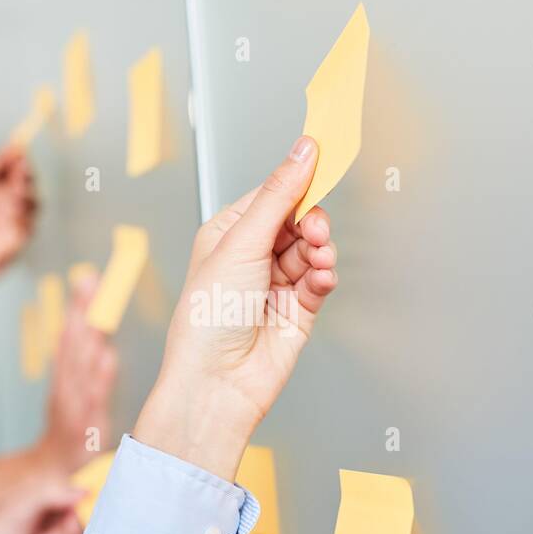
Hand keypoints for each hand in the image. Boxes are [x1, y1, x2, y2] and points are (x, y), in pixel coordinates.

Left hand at [0, 147, 36, 273]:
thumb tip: (14, 147)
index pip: (19, 168)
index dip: (22, 162)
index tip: (20, 159)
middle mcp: (5, 201)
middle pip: (30, 185)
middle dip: (26, 181)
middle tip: (15, 181)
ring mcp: (10, 221)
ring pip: (33, 205)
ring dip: (25, 200)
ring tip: (8, 201)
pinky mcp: (13, 242)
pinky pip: (28, 228)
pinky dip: (22, 220)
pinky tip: (8, 217)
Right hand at [37, 274, 118, 473]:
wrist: (48, 476)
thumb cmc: (65, 437)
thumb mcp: (71, 398)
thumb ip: (81, 368)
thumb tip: (92, 338)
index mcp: (65, 380)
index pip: (71, 336)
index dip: (78, 307)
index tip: (88, 277)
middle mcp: (67, 389)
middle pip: (74, 344)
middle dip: (81, 310)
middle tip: (89, 279)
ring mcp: (74, 409)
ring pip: (80, 366)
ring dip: (87, 336)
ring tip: (96, 308)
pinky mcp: (84, 431)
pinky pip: (93, 403)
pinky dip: (99, 380)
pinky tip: (108, 357)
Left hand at [133, 136, 337, 479]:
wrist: (217, 383)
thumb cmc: (207, 319)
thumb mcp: (241, 243)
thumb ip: (279, 195)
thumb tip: (303, 150)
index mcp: (227, 234)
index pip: (272, 194)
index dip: (298, 182)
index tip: (325, 161)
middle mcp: (251, 257)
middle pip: (298, 221)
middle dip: (312, 222)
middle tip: (316, 229)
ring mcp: (275, 285)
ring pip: (313, 251)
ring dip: (320, 251)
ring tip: (318, 260)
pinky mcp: (297, 311)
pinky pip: (320, 281)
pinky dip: (324, 276)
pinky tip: (320, 279)